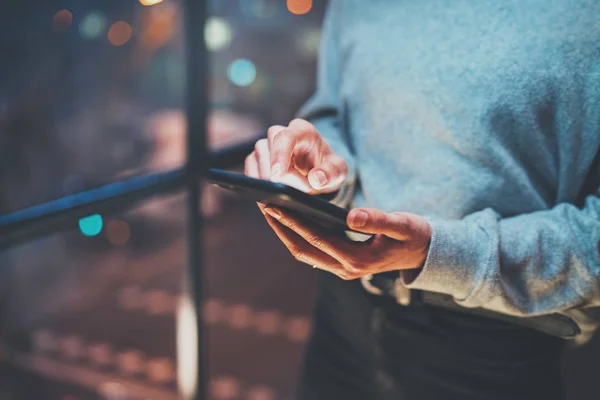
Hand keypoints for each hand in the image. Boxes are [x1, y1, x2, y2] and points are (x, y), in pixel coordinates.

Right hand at [244, 119, 347, 193]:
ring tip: (290, 193)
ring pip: (257, 162)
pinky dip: (259, 186)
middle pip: (268, 150)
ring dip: (271, 182)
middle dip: (279, 176)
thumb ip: (331, 174)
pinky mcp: (255, 159)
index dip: (279, 155)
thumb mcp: (338, 172)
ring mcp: (265, 145)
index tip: (277, 175)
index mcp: (302, 130)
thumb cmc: (328, 170)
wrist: (317, 174)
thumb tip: (316, 179)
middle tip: (297, 192)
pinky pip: (250, 172)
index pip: (285, 137)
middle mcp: (280, 133)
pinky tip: (273, 196)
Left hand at [260, 206, 431, 280]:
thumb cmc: (414, 236)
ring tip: (270, 211)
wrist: (423, 254)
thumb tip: (351, 215)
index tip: (275, 204)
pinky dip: (297, 236)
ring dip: (285, 233)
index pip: (317, 239)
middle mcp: (345, 269)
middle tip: (263, 205)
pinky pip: (312, 251)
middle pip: (303, 249)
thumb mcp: (402, 225)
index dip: (294, 222)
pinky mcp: (341, 263)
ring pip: (305, 253)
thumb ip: (378, 220)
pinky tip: (289, 219)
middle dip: (281, 228)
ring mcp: (342, 269)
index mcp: (358, 259)